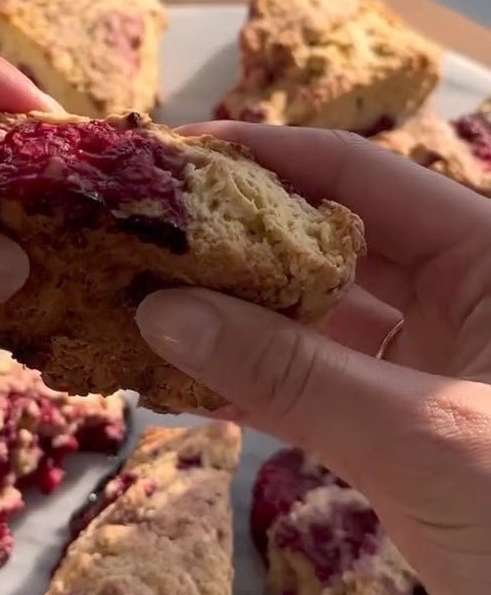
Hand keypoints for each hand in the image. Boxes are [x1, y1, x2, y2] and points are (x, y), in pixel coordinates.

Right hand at [136, 124, 490, 594]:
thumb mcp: (418, 437)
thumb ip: (290, 373)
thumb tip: (161, 310)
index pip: (364, 176)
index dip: (267, 156)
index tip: (170, 157)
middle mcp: (463, 291)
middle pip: (332, 237)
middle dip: (238, 236)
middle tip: (136, 232)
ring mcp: (434, 360)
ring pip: (319, 314)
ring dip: (237, 313)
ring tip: (140, 299)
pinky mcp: (408, 424)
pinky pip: (319, 383)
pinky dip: (256, 380)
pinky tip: (182, 376)